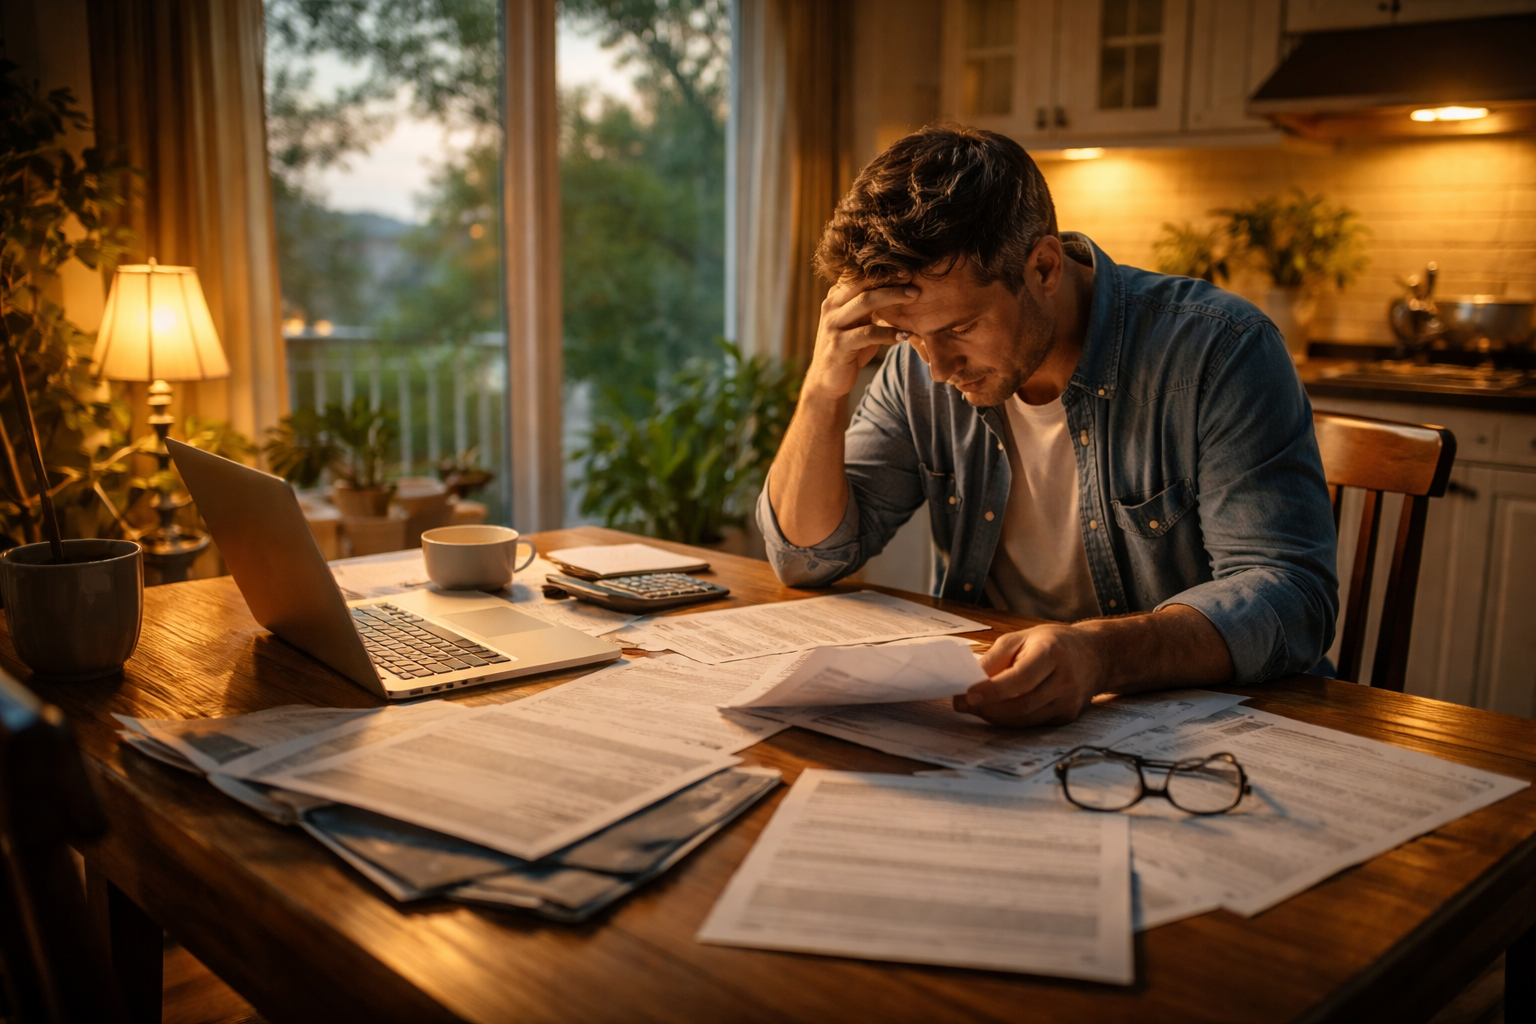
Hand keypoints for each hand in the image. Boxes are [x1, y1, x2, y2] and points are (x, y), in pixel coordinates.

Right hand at [801, 278, 918, 401]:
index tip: (908, 267)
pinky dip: (889, 333)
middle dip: (892, 279)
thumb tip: (904, 289)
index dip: (884, 269)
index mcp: (836, 297)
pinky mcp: (838, 345)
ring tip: (915, 298)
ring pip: (865, 302)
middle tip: (915, 279)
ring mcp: (832, 325)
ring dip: (893, 297)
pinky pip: (867, 334)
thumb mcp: (860, 323)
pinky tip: (905, 335)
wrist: (827, 380)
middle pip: (864, 283)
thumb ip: (873, 307)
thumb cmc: (849, 348)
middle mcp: (831, 306)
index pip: (860, 275)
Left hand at [953, 623, 1107, 726]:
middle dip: (987, 708)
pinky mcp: (1067, 716)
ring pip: (1025, 719)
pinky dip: (1009, 720)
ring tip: (975, 707)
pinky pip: (1032, 724)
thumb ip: (995, 658)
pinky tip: (996, 711)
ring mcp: (1068, 702)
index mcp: (1052, 654)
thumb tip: (970, 678)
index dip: (992, 690)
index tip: (967, 695)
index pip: (1021, 678)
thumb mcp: (1021, 637)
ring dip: (995, 717)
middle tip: (962, 704)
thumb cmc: (1053, 643)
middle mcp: (1065, 680)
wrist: (1095, 654)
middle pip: (1021, 704)